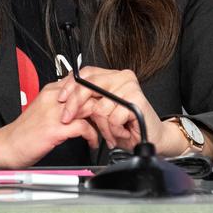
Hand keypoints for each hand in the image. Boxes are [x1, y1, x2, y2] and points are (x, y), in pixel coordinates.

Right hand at [0, 78, 99, 167]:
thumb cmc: (26, 132)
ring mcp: (55, 113)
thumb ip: (64, 105)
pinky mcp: (55, 129)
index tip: (108, 107)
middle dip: (106, 109)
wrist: (6, 146)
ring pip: (91, 109)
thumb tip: (86, 106)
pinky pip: (84, 128)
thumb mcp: (45, 111)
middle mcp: (55, 98)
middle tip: (113, 121)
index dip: (100, 96)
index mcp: (52, 91)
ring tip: (107, 134)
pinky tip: (93, 143)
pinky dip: (93, 136)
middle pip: (91, 94)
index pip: (84, 83)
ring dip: (103, 124)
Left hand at [56, 66, 187, 156]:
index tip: (60, 98)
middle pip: (88, 86)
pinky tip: (122, 132)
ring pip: (99, 108)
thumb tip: (65, 98)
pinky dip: (114, 131)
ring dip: (102, 127)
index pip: (86, 73)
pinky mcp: (136, 100)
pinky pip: (112, 118)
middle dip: (74, 105)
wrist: (152, 138)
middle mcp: (122, 78)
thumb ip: (87, 101)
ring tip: (111, 132)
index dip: (70, 86)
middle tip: (68, 118)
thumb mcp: (101, 111)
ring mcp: (130, 87)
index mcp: (112, 76)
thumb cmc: (127, 126)